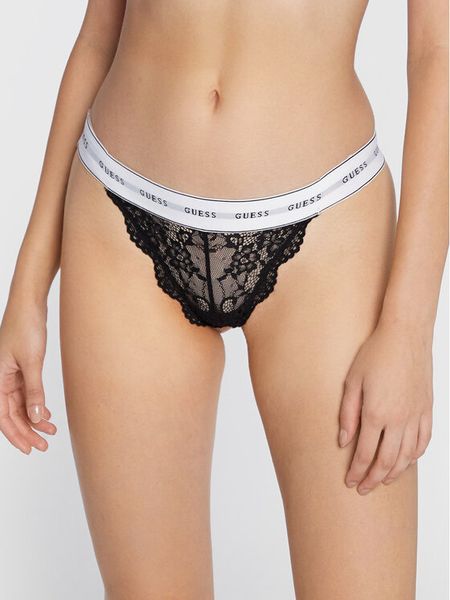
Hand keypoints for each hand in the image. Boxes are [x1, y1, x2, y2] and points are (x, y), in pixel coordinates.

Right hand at [0, 301, 56, 453]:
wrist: (30, 304)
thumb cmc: (25, 327)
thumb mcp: (32, 362)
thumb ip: (34, 391)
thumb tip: (35, 416)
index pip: (2, 417)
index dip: (15, 435)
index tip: (30, 448)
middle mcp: (0, 379)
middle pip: (11, 414)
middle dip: (27, 431)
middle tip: (43, 445)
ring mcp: (10, 374)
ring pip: (20, 405)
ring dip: (34, 419)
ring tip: (51, 431)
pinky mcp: (21, 368)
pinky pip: (25, 393)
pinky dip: (35, 405)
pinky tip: (46, 413)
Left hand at [338, 318, 432, 494]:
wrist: (405, 336)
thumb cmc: (374, 354)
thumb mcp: (352, 381)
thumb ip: (347, 414)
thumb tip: (343, 442)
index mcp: (376, 414)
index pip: (364, 453)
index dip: (357, 472)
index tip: (350, 483)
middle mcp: (398, 420)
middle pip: (386, 461)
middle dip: (373, 479)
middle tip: (363, 489)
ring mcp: (416, 416)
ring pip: (407, 456)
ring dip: (395, 472)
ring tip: (383, 480)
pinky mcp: (427, 409)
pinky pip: (424, 441)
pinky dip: (415, 456)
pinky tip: (407, 461)